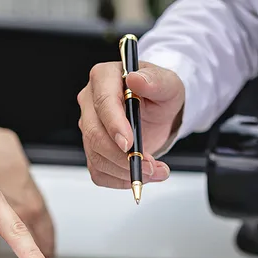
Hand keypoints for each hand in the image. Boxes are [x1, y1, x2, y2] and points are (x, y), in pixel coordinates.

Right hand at [77, 60, 184, 187]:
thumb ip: (155, 81)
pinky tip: (139, 175)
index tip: (129, 145)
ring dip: (125, 172)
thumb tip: (136, 79)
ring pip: (96, 157)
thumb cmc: (160, 94)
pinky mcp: (93, 149)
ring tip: (155, 171)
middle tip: (150, 166)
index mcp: (104, 78)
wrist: (159, 112)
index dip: (114, 126)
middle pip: (95, 135)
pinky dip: (120, 180)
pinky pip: (99, 172)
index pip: (103, 103)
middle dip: (122, 157)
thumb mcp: (168, 84)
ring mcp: (89, 127)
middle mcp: (91, 102)